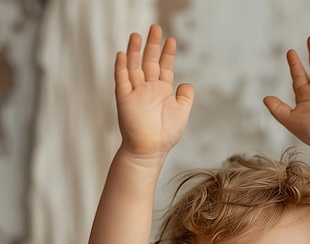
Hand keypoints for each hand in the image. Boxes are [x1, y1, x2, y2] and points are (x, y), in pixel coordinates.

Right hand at [115, 24, 193, 158]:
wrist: (150, 150)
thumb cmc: (166, 135)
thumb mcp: (182, 112)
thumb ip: (185, 97)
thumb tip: (188, 83)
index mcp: (162, 91)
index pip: (164, 67)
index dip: (167, 53)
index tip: (171, 39)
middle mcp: (148, 89)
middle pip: (149, 62)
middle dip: (152, 45)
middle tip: (156, 28)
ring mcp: (135, 92)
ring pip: (133, 66)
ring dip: (135, 51)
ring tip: (137, 35)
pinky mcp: (124, 99)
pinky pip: (121, 80)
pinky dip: (121, 67)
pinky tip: (122, 54)